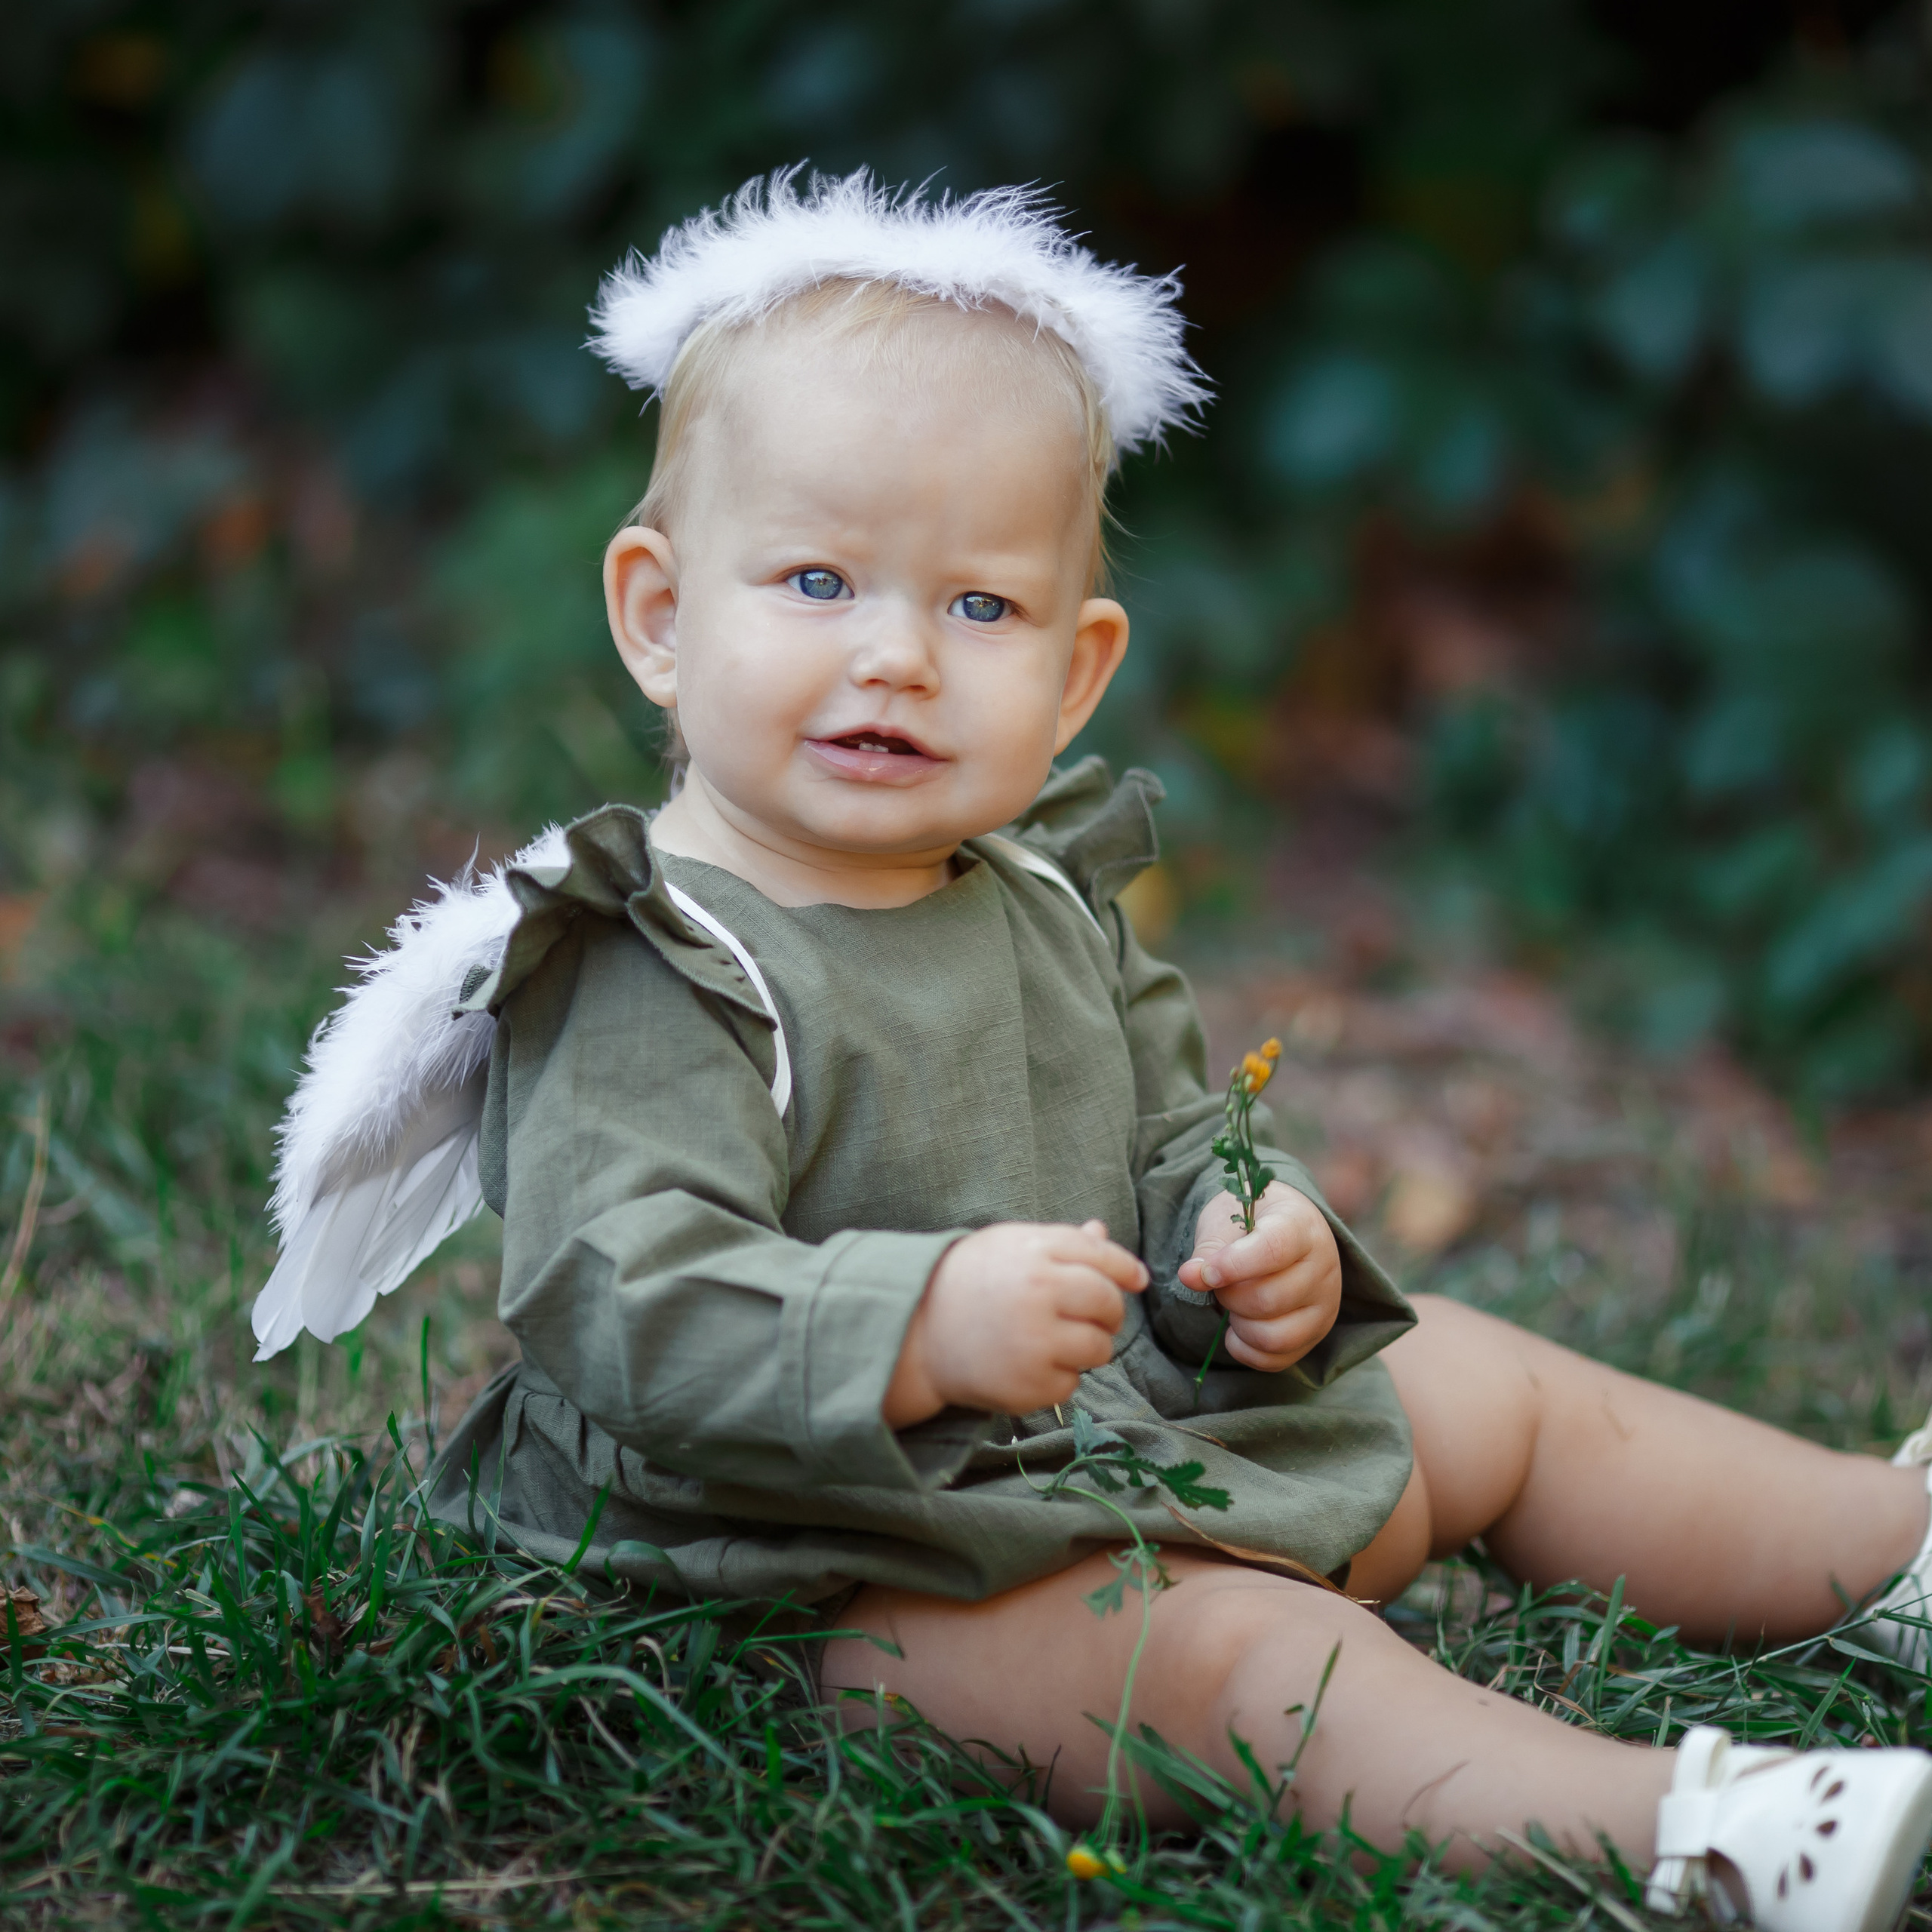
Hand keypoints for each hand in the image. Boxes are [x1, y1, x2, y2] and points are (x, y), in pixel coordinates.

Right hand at [883, 1220, 1147, 1426]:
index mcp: (1035, 1253)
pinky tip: (1027, 1363)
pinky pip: (1072, 1383)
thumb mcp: (1010, 1247)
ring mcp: (1035, 1343)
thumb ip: (1061, 1242)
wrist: (915, 1332)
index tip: (1136, 1279)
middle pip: (1108, 1305)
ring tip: (1052, 1340)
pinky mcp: (1029, 1386)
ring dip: (1086, 1347)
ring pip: (1099, 1349)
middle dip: (1107, 1313)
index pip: (1102, 1258)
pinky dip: (1058, 1377)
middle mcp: (1039, 1294)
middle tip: (1088, 1316)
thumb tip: (1103, 1232)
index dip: (1126, 1270)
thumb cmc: (967, 1281)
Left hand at [1175, 1181, 1340, 1371]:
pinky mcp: (1315, 1335)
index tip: (1206, 1273)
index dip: (1233, 1265)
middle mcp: (1323, 1267)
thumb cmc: (1251, 1221)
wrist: (1284, 1228)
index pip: (1273, 1250)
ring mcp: (1324, 1305)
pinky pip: (1275, 1359)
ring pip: (1274, 1337)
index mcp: (1302, 1227)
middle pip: (1270, 1299)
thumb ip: (1210, 1247)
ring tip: (1233, 1305)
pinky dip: (1245, 1348)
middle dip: (1230, 1297)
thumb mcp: (1227, 1220)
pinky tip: (1237, 1326)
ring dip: (1239, 1325)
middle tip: (1220, 1284)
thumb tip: (1190, 1277)